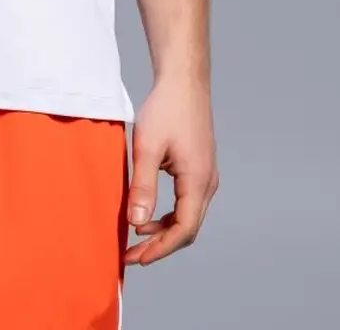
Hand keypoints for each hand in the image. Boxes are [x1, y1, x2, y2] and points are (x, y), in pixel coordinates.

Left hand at [124, 76, 218, 266]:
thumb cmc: (166, 108)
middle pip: (187, 227)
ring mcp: (206, 175)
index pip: (183, 229)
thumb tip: (137, 222)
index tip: (137, 258)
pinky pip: (187, 201)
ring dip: (163, 229)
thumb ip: (143, 185)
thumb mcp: (147, 147)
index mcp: (197, 180)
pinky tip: (147, 211)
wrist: (183, 80)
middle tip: (132, 254)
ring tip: (136, 235)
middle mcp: (207, 182)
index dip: (160, 248)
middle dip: (160, 244)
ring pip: (188, 215)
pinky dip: (168, 213)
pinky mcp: (199, 167)